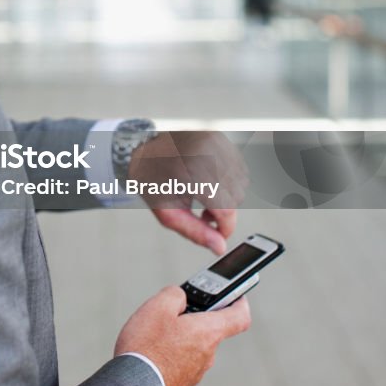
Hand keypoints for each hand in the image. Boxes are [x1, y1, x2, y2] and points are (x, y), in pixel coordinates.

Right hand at [114, 285, 250, 385]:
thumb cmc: (147, 348)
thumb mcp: (158, 306)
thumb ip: (175, 294)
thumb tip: (180, 297)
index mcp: (208, 332)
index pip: (240, 317)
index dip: (239, 302)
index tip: (236, 294)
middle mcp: (208, 354)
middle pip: (209, 329)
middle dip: (193, 317)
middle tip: (172, 309)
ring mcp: (195, 372)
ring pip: (192, 346)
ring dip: (178, 336)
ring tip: (153, 332)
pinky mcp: (181, 384)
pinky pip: (180, 361)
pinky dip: (169, 353)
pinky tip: (150, 350)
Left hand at [127, 131, 247, 253]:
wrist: (144, 143)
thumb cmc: (152, 176)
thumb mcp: (165, 209)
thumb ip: (193, 231)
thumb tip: (219, 247)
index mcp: (192, 172)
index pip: (226, 209)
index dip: (225, 228)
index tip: (218, 234)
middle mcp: (209, 154)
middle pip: (235, 199)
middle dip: (223, 212)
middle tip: (204, 213)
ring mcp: (217, 144)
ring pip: (240, 184)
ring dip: (227, 197)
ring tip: (205, 196)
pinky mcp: (222, 139)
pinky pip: (238, 169)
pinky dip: (228, 181)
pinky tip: (211, 181)